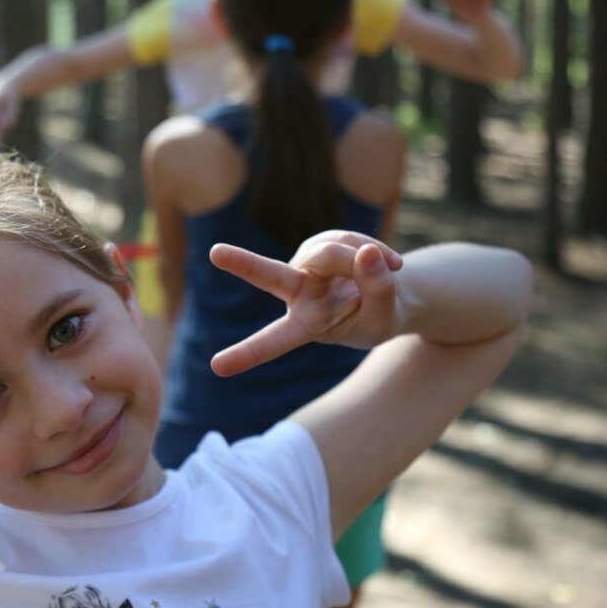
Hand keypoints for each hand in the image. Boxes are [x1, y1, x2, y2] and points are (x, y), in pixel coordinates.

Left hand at [208, 232, 403, 376]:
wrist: (389, 295)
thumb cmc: (378, 316)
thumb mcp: (383, 317)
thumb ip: (377, 289)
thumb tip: (366, 252)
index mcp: (305, 325)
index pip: (274, 341)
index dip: (247, 353)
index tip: (216, 367)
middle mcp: (297, 292)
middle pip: (271, 276)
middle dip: (244, 264)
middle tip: (215, 253)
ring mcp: (306, 263)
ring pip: (333, 253)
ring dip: (366, 259)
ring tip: (391, 269)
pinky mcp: (320, 242)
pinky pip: (349, 240)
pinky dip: (374, 248)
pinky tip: (388, 260)